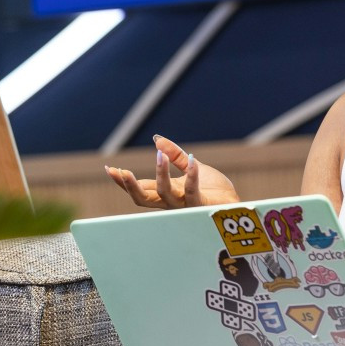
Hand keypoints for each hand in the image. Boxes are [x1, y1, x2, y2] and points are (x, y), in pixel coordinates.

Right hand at [104, 135, 238, 209]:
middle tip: (121, 172)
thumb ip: (174, 155)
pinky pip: (192, 191)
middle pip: (143, 199)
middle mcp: (171, 203)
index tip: (109, 169)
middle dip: (129, 186)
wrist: (234, 205)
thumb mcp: (191, 166)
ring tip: (159, 155)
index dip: (123, 181)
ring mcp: (185, 205)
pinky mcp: (201, 205)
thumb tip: (157, 139)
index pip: (139, 188)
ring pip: (164, 194)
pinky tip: (190, 159)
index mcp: (165, 194)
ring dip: (160, 174)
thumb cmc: (213, 190)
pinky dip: (191, 175)